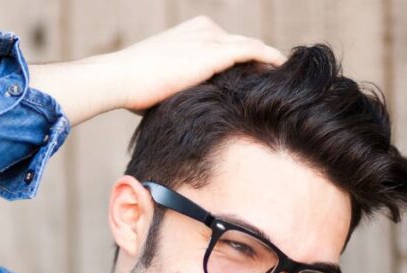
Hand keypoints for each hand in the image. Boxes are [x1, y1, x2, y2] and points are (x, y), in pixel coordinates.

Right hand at [29, 16, 284, 125]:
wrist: (121, 77)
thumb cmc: (133, 88)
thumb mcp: (162, 82)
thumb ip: (182, 86)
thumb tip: (188, 109)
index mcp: (191, 32)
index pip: (227, 44)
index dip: (243, 61)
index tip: (256, 76)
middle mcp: (204, 29)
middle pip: (242, 44)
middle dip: (260, 60)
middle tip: (278, 77)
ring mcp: (211, 38)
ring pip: (251, 47)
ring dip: (269, 61)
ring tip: (285, 77)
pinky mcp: (216, 51)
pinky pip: (253, 52)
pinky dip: (270, 60)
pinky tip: (283, 71)